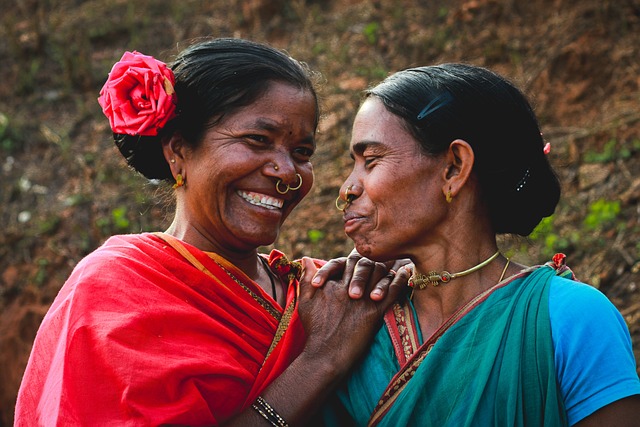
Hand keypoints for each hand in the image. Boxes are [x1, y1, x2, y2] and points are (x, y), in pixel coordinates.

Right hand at [297, 257, 410, 373]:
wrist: (326, 355)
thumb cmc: (315, 329)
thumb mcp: (306, 301)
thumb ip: (306, 278)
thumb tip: (306, 258)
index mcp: (333, 284)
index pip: (347, 262)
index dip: (357, 258)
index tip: (364, 255)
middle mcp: (349, 288)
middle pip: (365, 264)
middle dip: (374, 258)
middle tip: (386, 253)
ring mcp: (363, 300)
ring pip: (380, 274)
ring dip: (388, 266)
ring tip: (397, 260)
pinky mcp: (375, 313)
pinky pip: (392, 291)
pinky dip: (400, 280)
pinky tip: (406, 273)